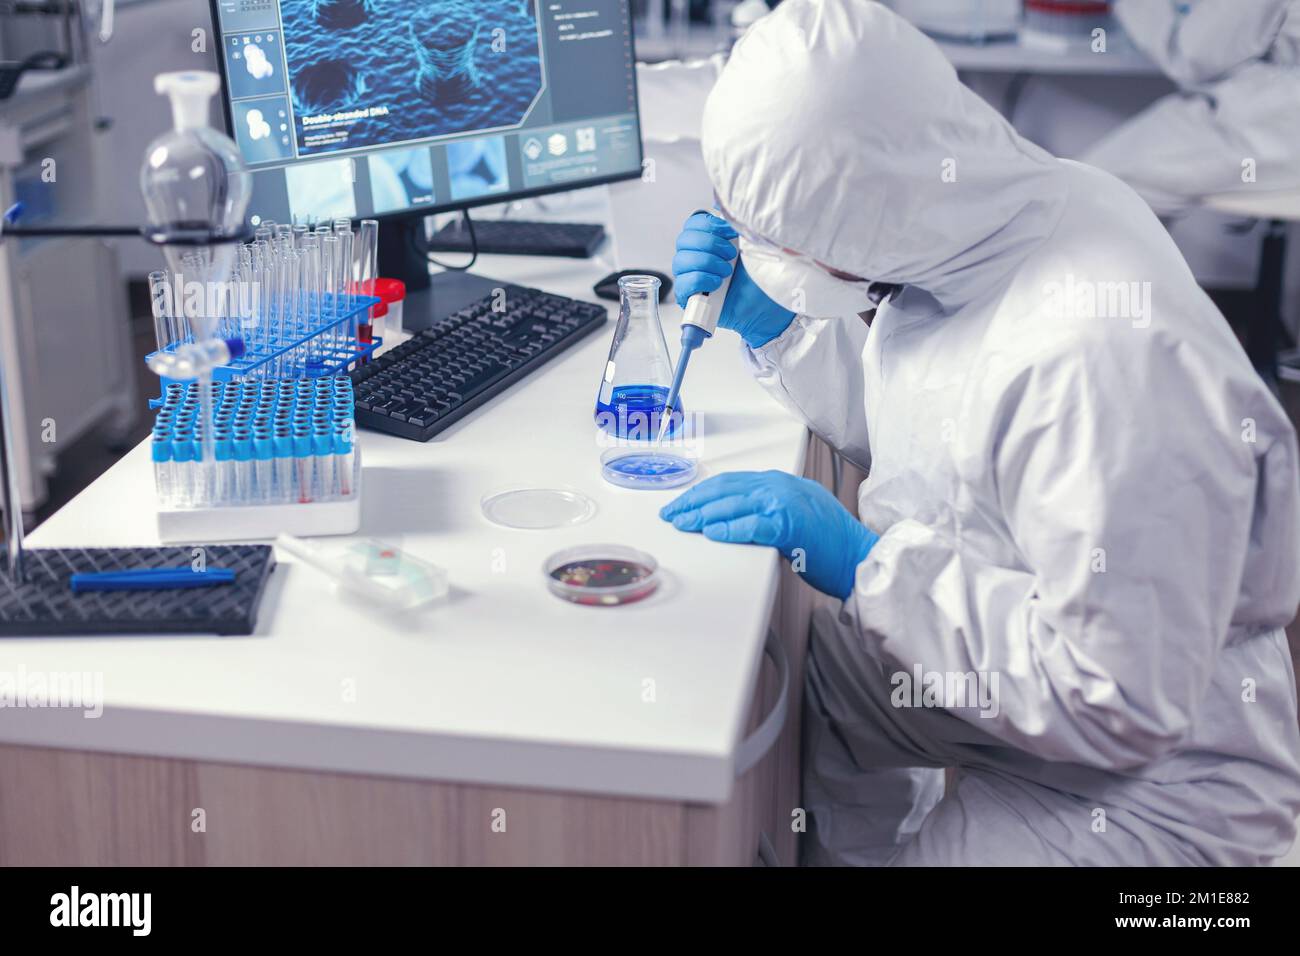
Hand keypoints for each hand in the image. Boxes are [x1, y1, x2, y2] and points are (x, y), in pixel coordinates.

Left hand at [660, 471, 878, 599]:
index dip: (701, 493)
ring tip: (683, 524)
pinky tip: (712, 534)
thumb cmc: (829, 542)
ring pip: (733, 504)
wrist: (859, 556)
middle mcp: (780, 486)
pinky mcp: (790, 525)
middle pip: (725, 490)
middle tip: (672, 514)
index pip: (730, 482)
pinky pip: (751, 524)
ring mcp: (785, 503)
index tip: (681, 504)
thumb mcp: (796, 512)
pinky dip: (729, 528)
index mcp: (780, 482)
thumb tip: (731, 517)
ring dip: (702, 515)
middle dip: (693, 502)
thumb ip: (767, 508)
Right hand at [671, 212, 795, 347]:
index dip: (709, 225)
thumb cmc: (761, 277)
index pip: (692, 224)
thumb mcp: (751, 242)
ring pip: (681, 260)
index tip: (730, 232)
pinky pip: (682, 284)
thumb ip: (735, 221)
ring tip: (727, 272)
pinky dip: (700, 280)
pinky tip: (717, 284)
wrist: (769, 306)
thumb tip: (720, 200)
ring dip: (707, 262)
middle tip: (731, 255)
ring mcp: (691, 279)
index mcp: (709, 242)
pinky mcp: (690, 299)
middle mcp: (697, 258)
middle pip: (684, 240)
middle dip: (709, 244)